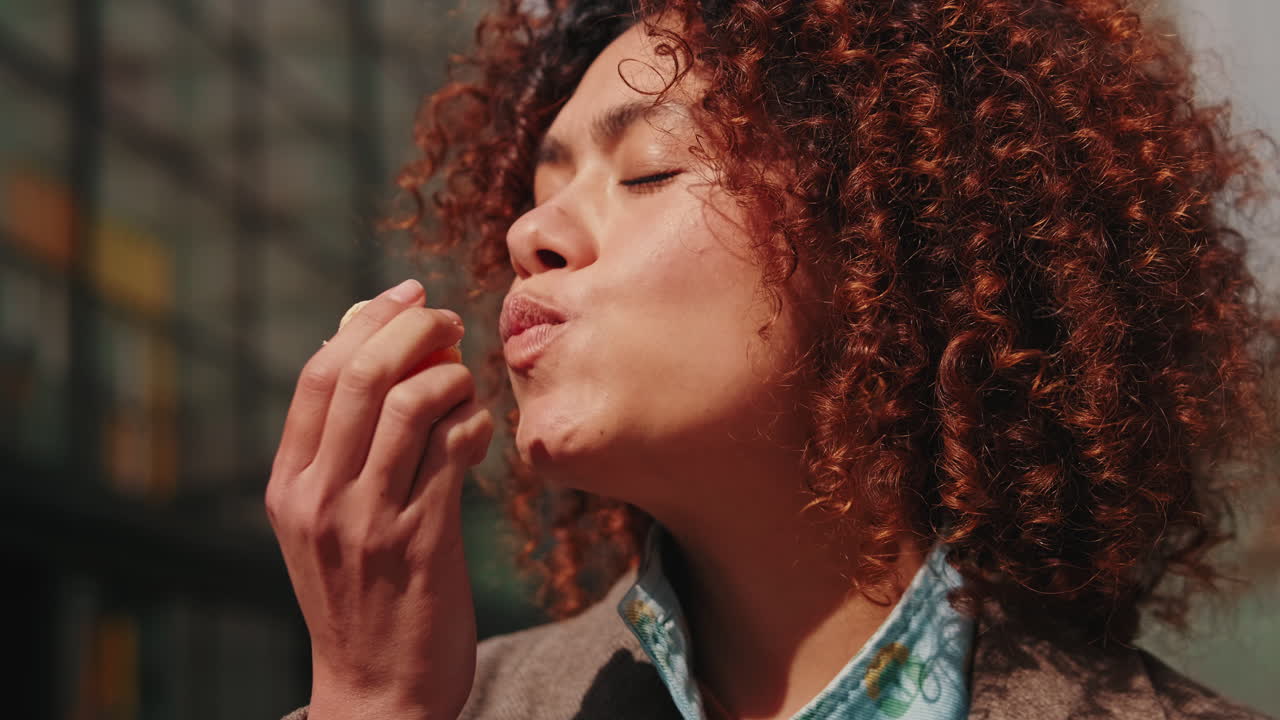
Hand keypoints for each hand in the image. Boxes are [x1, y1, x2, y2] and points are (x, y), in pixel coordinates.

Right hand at [265, 279, 492, 719]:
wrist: (375, 690)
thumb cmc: (358, 594)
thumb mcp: (325, 520)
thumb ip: (342, 445)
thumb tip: (372, 344)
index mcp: (288, 484)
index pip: (318, 375)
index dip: (366, 321)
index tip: (405, 295)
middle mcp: (318, 497)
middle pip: (363, 374)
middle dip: (412, 329)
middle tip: (448, 318)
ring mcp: (367, 520)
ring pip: (411, 404)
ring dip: (450, 375)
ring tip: (466, 381)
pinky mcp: (421, 542)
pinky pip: (453, 451)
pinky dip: (474, 422)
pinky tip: (482, 429)